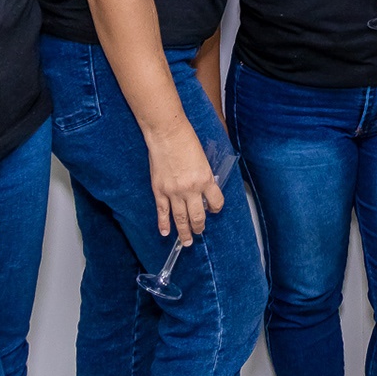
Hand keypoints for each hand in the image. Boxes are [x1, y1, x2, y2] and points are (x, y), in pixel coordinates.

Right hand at [145, 124, 223, 244]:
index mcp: (205, 179)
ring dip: (184, 232)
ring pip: (180, 219)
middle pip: (198, 216)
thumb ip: (204, 176)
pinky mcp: (159, 190)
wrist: (167, 134)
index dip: (216, 208)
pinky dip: (163, 224)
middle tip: (199, 232)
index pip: (216, 202)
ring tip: (187, 241)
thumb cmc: (187, 141)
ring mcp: (174, 192)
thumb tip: (204, 189)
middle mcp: (191, 189)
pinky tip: (166, 232)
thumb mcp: (203, 159)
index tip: (214, 209)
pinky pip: (162, 212)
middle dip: (199, 227)